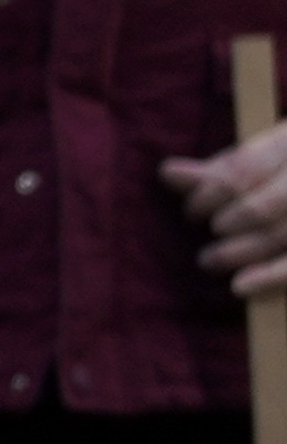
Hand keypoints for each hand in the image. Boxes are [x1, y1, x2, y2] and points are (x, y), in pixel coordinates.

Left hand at [162, 119, 286, 296]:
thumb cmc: (286, 173)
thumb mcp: (265, 156)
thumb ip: (221, 168)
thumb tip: (168, 173)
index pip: (246, 168)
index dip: (209, 193)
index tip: (192, 211)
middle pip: (262, 207)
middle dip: (225, 224)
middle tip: (202, 228)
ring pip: (281, 236)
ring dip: (238, 253)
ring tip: (209, 260)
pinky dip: (270, 277)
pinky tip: (240, 287)